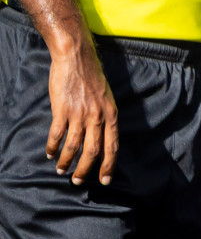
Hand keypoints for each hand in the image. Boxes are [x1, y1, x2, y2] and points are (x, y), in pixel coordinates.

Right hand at [45, 39, 118, 185]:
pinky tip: (49, 153)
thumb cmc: (92, 77)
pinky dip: (53, 147)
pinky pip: (57, 135)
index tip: (105, 180)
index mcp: (111, 114)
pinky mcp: (62, 110)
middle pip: (93, 151)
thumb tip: (100, 136)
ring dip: (66, 161)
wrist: (76, 58)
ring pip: (73, 147)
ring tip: (60, 170)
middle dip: (85, 170)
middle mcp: (98, 116)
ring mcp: (80, 114)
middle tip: (77, 181)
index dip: (109, 165)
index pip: (113, 145)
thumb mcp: (106, 97)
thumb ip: (104, 116)